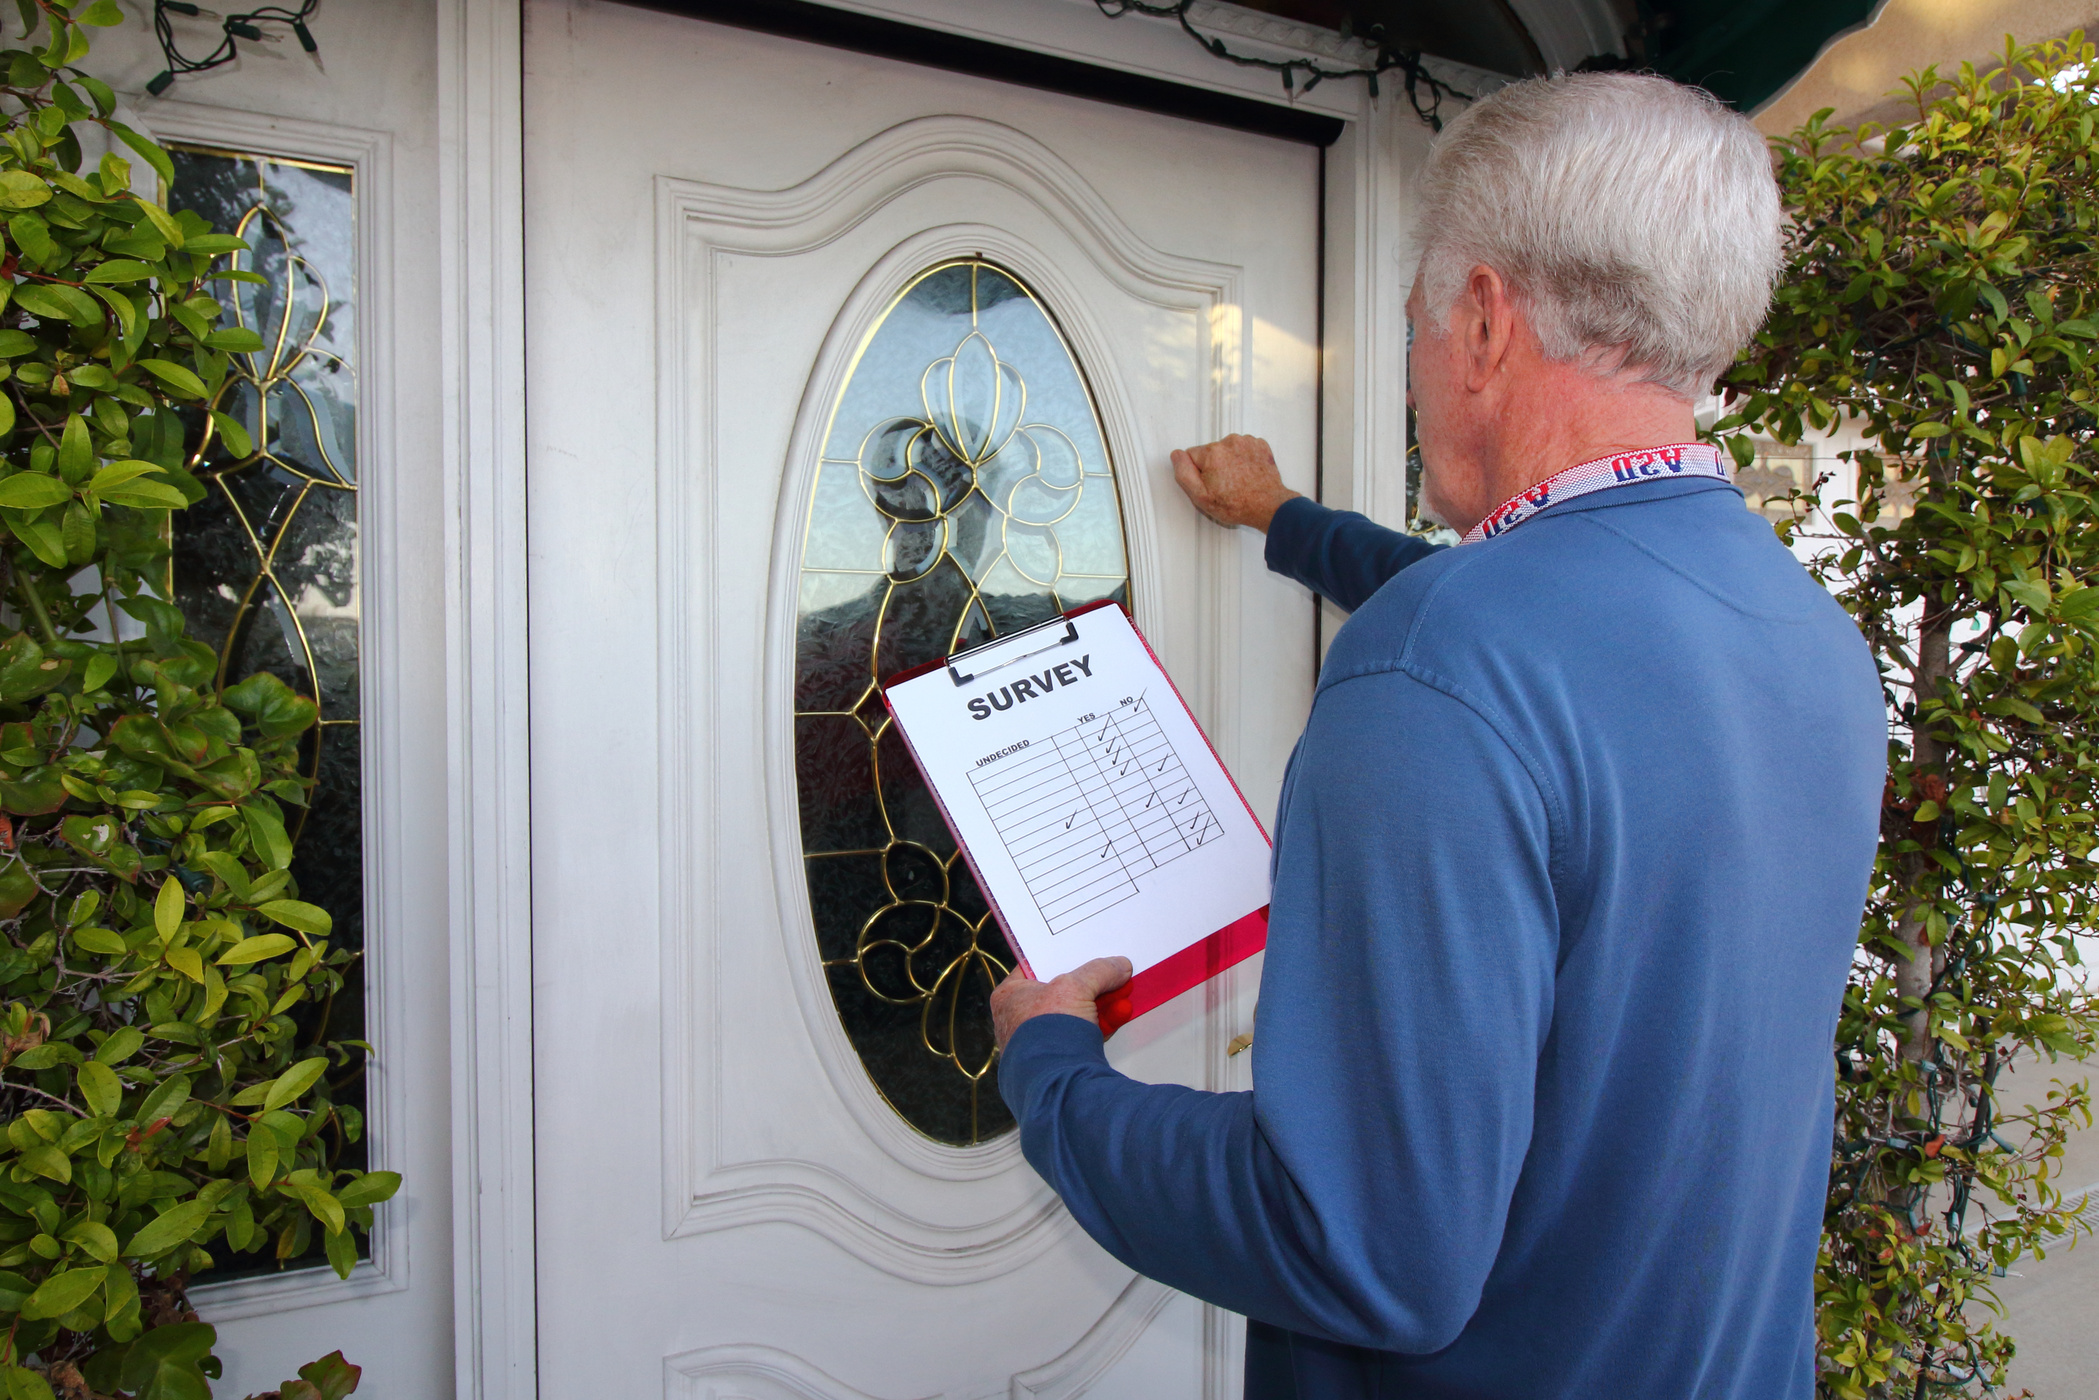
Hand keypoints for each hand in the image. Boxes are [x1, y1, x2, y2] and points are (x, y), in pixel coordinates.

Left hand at [991, 956, 1133, 1051]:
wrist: (1056, 1085)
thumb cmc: (1046, 1036)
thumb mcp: (1074, 987)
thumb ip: (1098, 971)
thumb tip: (1118, 966)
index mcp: (1010, 997)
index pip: (1035, 967)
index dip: (1061, 958)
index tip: (1082, 951)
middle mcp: (1020, 1020)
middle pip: (1061, 992)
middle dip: (1091, 985)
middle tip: (1112, 974)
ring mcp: (1040, 1043)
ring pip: (1076, 1015)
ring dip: (1102, 1004)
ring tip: (1124, 992)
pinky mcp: (1059, 1061)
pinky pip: (1083, 1036)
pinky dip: (1103, 1025)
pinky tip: (1122, 1014)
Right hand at [1171, 434, 1299, 531]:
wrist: (1268, 507)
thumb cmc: (1236, 505)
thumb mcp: (1200, 497)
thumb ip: (1184, 473)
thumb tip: (1176, 455)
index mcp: (1212, 452)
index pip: (1192, 455)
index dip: (1198, 472)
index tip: (1210, 484)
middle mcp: (1229, 441)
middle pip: (1211, 452)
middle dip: (1214, 466)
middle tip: (1225, 486)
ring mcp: (1247, 442)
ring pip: (1228, 450)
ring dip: (1230, 462)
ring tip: (1238, 481)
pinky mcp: (1260, 445)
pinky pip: (1244, 449)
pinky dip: (1244, 459)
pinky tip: (1248, 474)